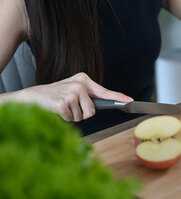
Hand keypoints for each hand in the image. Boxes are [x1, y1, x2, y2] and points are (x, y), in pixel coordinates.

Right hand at [11, 72, 132, 121]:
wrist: (31, 96)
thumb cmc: (54, 95)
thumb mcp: (72, 90)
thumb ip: (88, 95)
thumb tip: (103, 104)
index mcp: (83, 80)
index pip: (104, 91)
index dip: (118, 98)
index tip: (130, 101)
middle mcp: (79, 85)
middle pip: (93, 111)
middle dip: (82, 114)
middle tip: (70, 107)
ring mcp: (71, 93)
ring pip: (83, 116)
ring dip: (73, 116)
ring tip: (62, 107)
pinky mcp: (63, 103)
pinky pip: (72, 119)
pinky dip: (65, 118)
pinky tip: (57, 110)